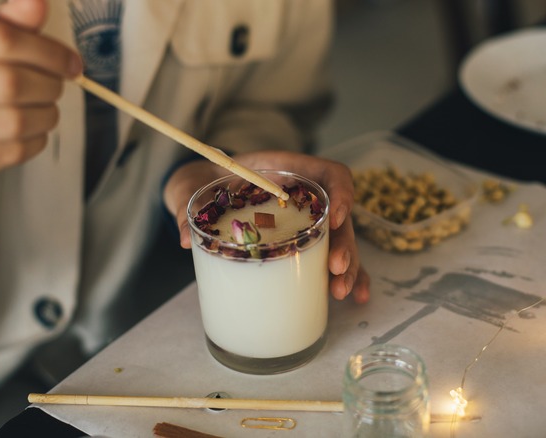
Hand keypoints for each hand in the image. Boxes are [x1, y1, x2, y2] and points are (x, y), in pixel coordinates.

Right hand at [0, 0, 81, 214]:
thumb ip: (6, 26)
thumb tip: (39, 2)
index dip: (47, 52)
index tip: (71, 63)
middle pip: (7, 81)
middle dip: (48, 86)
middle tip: (58, 89)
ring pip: (11, 121)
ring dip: (45, 117)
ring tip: (47, 112)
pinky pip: (5, 153)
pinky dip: (32, 143)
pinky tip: (31, 134)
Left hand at [163, 150, 370, 303]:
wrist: (203, 190)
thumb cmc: (205, 183)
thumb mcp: (195, 188)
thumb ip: (191, 205)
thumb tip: (188, 239)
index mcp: (287, 171)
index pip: (329, 173)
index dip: (340, 192)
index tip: (334, 217)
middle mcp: (304, 196)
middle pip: (339, 216)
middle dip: (344, 244)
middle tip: (336, 270)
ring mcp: (306, 221)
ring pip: (339, 242)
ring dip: (349, 267)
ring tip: (341, 293)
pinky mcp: (302, 243)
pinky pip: (329, 259)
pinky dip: (345, 277)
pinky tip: (357, 298)